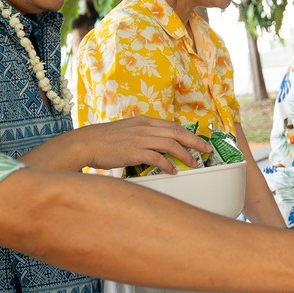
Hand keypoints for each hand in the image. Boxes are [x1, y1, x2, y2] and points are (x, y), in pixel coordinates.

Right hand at [27, 117, 209, 174]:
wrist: (86, 143)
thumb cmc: (105, 141)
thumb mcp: (127, 131)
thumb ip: (143, 136)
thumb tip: (156, 147)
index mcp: (144, 122)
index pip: (172, 126)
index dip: (189, 133)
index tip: (199, 141)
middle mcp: (144, 128)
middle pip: (177, 133)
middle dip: (195, 141)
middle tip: (207, 150)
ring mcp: (139, 139)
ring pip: (170, 144)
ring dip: (185, 154)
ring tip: (194, 163)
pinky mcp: (133, 151)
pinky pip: (156, 158)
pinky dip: (167, 164)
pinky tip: (173, 171)